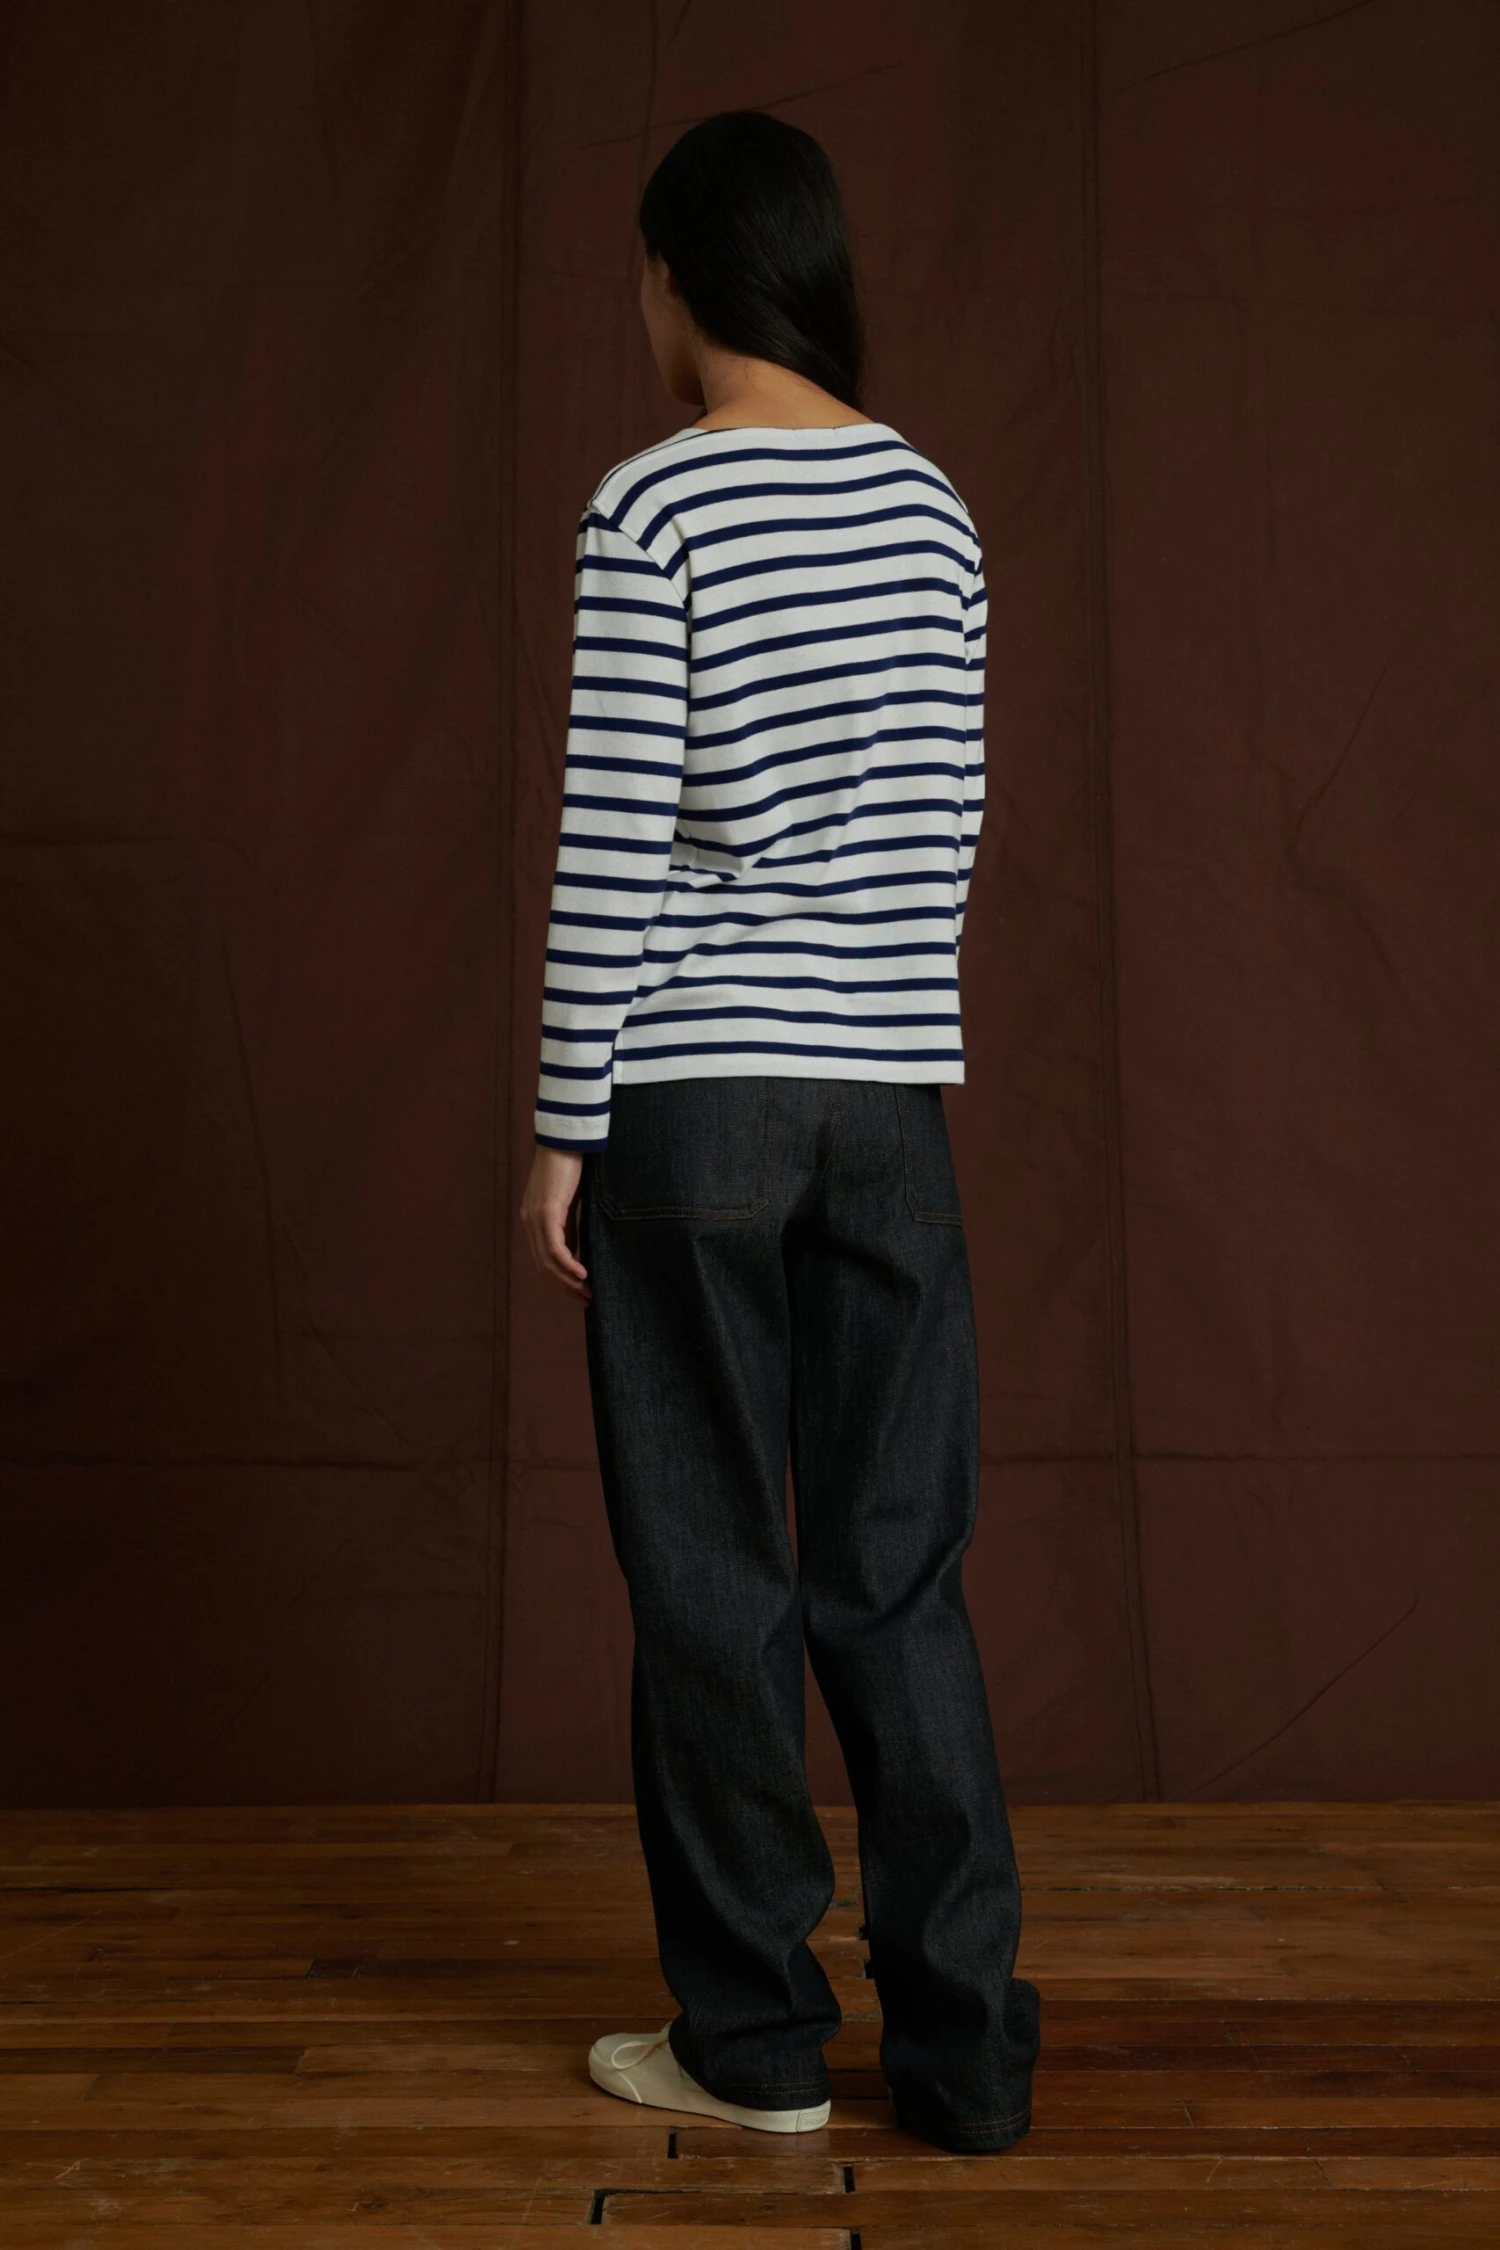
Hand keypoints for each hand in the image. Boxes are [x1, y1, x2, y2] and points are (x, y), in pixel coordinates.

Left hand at [521, 1144, 589, 1302]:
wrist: (565, 1139)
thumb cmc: (571, 1166)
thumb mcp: (570, 1203)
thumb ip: (569, 1226)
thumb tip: (575, 1252)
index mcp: (533, 1221)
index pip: (543, 1260)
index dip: (560, 1280)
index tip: (580, 1292)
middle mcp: (529, 1222)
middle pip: (543, 1267)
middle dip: (565, 1287)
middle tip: (586, 1300)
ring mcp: (535, 1218)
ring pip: (548, 1262)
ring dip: (568, 1281)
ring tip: (587, 1293)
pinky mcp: (546, 1212)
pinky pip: (555, 1248)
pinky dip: (568, 1265)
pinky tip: (582, 1274)